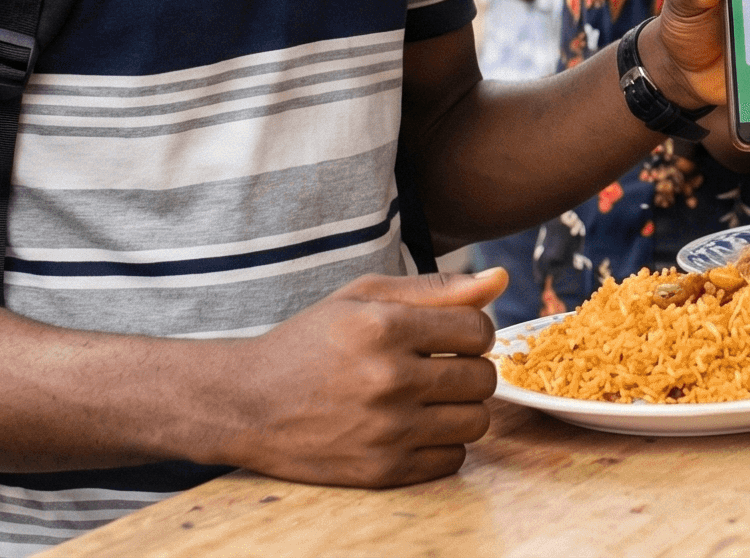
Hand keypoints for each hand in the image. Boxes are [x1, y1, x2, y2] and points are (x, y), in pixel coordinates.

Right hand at [219, 268, 508, 485]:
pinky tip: (413, 428)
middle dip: (468, 370)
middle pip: (483, 378)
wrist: (247, 404)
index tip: (448, 338)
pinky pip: (453, 459)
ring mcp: (385, 429)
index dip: (471, 332)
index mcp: (383, 326)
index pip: (480, 329)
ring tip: (428, 399)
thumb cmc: (310, 342)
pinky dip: (442, 444)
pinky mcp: (381, 470)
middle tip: (436, 370)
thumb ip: (436, 288)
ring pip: (476, 422)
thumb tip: (502, 279)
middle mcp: (387, 378)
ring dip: (460, 409)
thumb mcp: (363, 297)